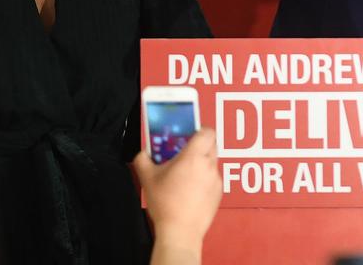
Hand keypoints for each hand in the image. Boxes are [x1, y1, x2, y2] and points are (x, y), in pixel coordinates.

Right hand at [133, 128, 221, 252]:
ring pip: (212, 162)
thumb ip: (143, 160)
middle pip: (211, 145)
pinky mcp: (219, 192)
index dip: (199, 130)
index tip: (188, 135)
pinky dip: (204, 178)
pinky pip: (213, 177)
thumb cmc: (165, 203)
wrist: (180, 231)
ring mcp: (216, 179)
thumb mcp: (147, 179)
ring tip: (185, 174)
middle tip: (184, 153)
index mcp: (194, 157)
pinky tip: (190, 189)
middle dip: (199, 146)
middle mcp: (209, 165)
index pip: (207, 131)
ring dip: (201, 163)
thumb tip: (143, 153)